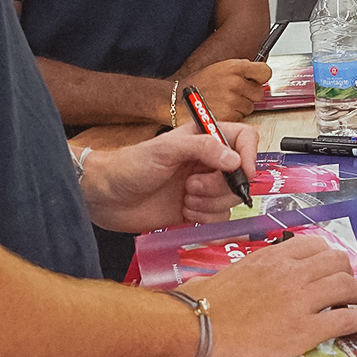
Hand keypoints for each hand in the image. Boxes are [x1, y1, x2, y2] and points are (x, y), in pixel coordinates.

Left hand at [80, 121, 258, 232]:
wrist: (107, 197)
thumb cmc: (129, 166)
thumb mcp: (164, 150)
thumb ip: (201, 148)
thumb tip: (234, 159)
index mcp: (204, 138)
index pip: (244, 139)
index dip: (248, 155)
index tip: (239, 171)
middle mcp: (208, 161)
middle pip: (241, 174)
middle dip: (220, 186)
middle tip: (191, 186)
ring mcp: (204, 186)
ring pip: (231, 199)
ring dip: (210, 203)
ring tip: (184, 197)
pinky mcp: (198, 209)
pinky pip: (220, 218)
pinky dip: (205, 218)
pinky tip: (184, 212)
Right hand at [177, 236, 356, 356]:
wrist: (194, 330)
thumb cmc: (198, 306)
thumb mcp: (218, 276)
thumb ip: (229, 273)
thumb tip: (213, 280)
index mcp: (270, 257)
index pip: (313, 245)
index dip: (328, 255)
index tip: (331, 264)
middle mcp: (290, 273)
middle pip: (336, 261)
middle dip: (348, 271)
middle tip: (350, 284)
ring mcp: (300, 300)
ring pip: (347, 286)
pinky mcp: (304, 329)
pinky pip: (345, 319)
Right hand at [179, 59, 272, 122]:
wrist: (177, 100)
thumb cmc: (197, 85)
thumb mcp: (220, 68)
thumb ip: (240, 72)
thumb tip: (256, 77)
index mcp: (235, 67)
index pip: (265, 72)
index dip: (260, 78)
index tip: (256, 80)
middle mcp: (236, 83)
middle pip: (259, 93)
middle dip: (249, 95)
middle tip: (234, 95)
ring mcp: (233, 100)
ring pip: (250, 107)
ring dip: (240, 107)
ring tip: (224, 103)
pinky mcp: (229, 116)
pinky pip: (240, 118)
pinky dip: (232, 117)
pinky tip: (221, 111)